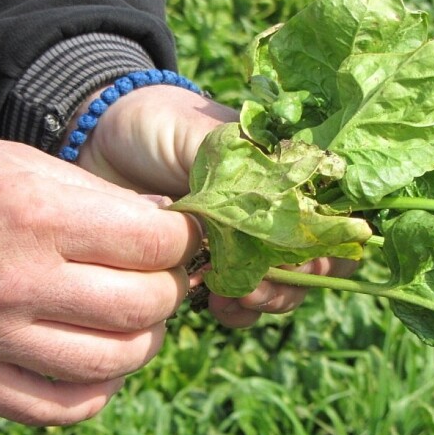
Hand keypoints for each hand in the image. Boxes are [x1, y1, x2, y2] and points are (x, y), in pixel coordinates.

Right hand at [0, 137, 200, 424]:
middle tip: (161, 276)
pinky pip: (58, 408)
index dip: (185, 240)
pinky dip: (97, 391)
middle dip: (171, 289)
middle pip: (144, 305)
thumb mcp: (20, 163)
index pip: (154, 243)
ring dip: (144, 341)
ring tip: (136, 319)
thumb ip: (98, 196)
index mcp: (36, 215)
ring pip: (113, 362)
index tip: (182, 238)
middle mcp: (19, 280)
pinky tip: (99, 364)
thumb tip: (165, 225)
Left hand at [72, 84, 354, 327]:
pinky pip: (243, 302)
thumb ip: (250, 172)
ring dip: (268, 300)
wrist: (95, 141)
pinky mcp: (212, 267)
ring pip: (285, 287)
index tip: (307, 255)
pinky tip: (213, 304)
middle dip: (297, 280)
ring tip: (232, 296)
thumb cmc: (158, 123)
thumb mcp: (208, 136)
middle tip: (260, 283)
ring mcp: (247, 240)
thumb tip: (287, 216)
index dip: (334, 241)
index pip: (338, 212)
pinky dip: (236, 310)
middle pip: (319, 260)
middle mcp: (277, 208)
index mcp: (288, 170)